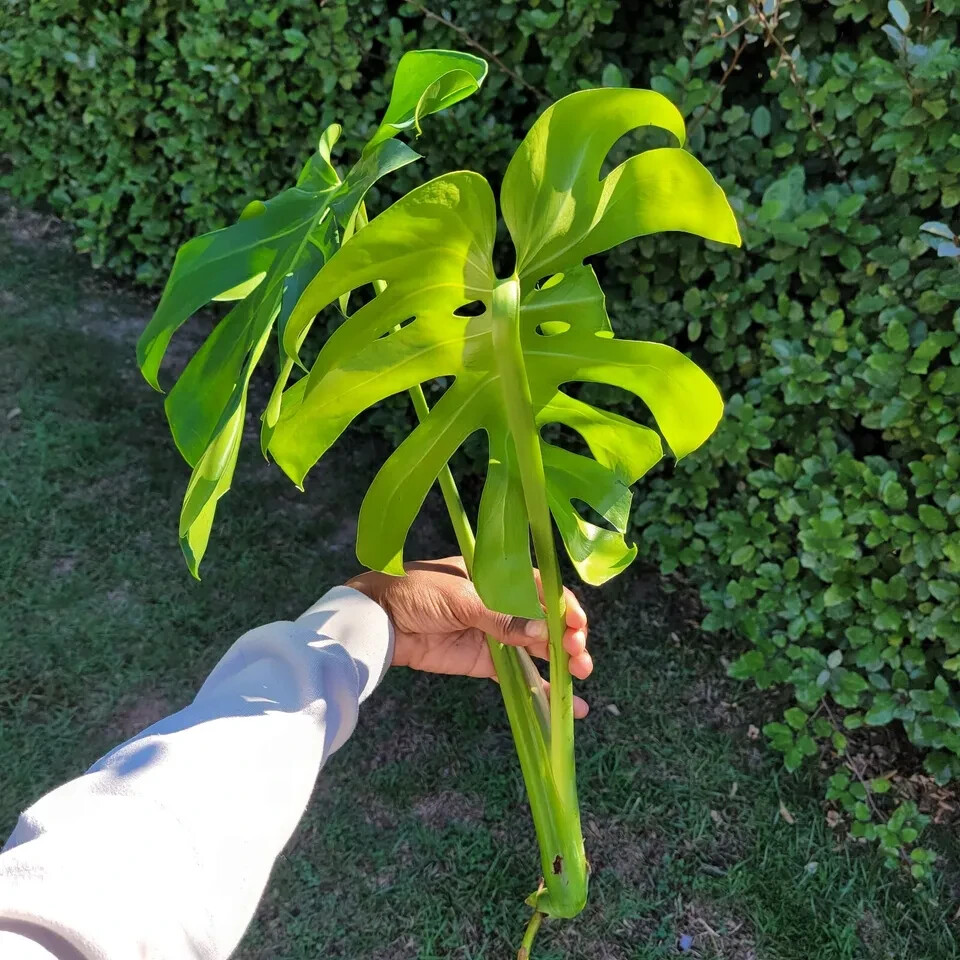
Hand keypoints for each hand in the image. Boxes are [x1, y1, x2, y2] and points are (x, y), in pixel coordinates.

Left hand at [346, 557, 591, 717]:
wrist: (378, 620)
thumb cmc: (417, 592)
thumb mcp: (461, 597)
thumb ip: (501, 616)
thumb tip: (541, 632)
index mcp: (499, 575)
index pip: (543, 588)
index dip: (564, 606)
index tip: (577, 625)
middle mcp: (503, 603)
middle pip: (546, 620)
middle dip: (568, 637)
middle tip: (579, 657)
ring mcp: (495, 633)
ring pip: (537, 647)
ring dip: (561, 661)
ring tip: (581, 676)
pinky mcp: (483, 661)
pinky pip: (517, 674)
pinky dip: (538, 688)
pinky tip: (561, 703)